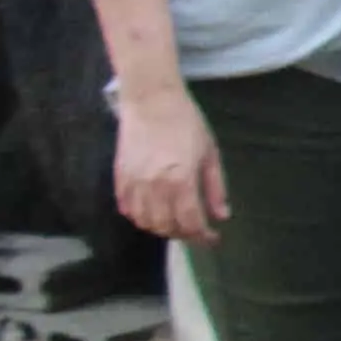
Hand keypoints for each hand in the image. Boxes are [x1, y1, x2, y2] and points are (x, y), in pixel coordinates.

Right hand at [111, 79, 225, 247]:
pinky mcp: (119, 178)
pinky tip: (153, 213)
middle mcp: (153, 188)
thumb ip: (215, 188)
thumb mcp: (210, 154)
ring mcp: (133, 184)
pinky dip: (140, 217)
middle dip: (184, 234)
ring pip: (144, 222)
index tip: (212, 238)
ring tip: (176, 223)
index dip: (203, 236)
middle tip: (196, 230)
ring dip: (161, 229)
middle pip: (166, 227)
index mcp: (180, 181)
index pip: (191, 222)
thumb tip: (222, 216)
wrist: (151, 101)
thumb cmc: (187, 123)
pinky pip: (127, 209)